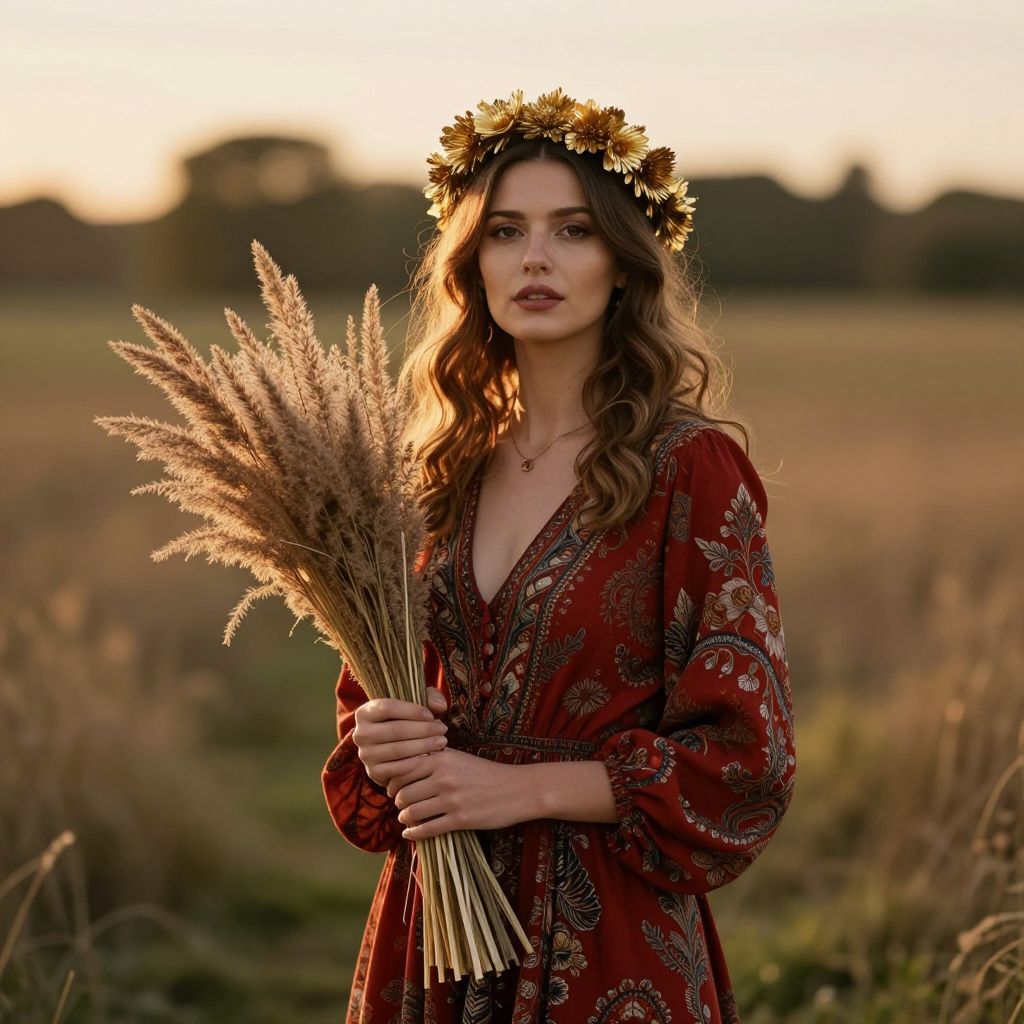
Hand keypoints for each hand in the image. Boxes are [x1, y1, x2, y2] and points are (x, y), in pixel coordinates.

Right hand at [352, 687, 448, 789]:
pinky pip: (398, 768)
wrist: (396, 750)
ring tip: (442, 742)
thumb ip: (430, 698)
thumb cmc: (407, 721)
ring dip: (424, 746)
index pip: (387, 708)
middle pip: (395, 730)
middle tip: (443, 729)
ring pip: (398, 750)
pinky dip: (416, 763)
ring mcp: (365, 755)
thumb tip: (439, 706)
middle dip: (423, 729)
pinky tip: (431, 758)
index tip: (432, 715)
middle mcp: (360, 734)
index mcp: (365, 712)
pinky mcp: (374, 772)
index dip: (412, 710)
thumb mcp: (416, 704)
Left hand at [388, 746, 523, 840]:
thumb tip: (405, 764)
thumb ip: (434, 758)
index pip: (402, 769)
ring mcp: (451, 799)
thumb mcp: (459, 757)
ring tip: (406, 818)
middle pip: (404, 793)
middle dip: (398, 802)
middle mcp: (443, 777)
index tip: (392, 788)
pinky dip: (413, 834)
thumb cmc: (486, 773)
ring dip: (405, 818)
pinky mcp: (459, 820)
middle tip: (400, 804)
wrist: (517, 789)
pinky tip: (410, 833)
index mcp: (442, 759)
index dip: (392, 781)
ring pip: (412, 812)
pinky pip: (426, 829)